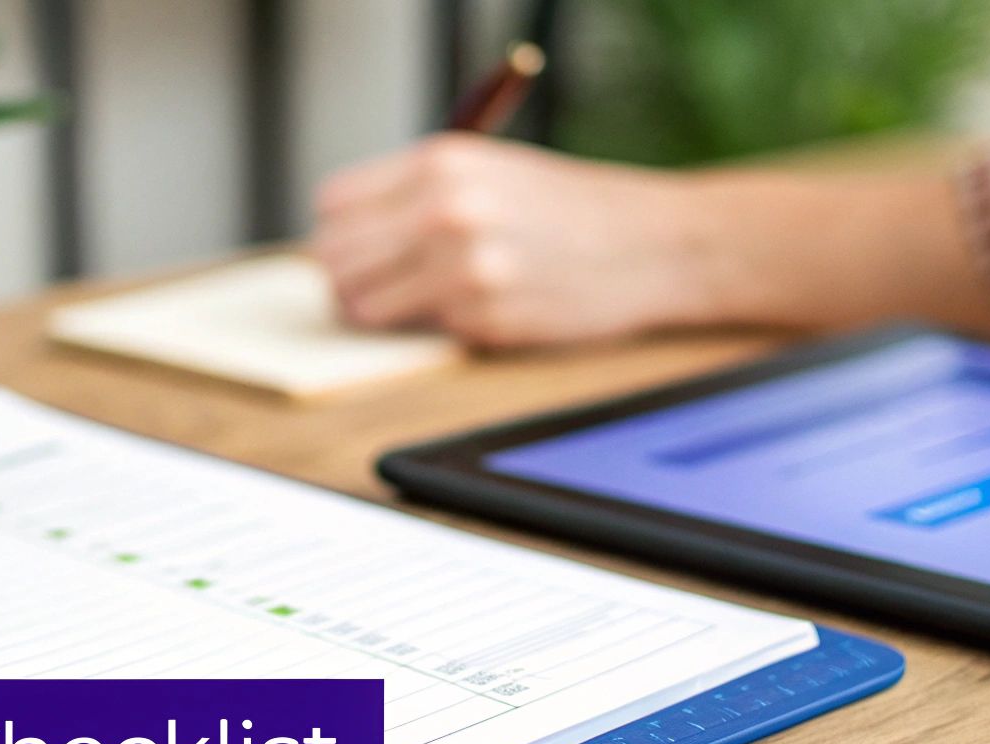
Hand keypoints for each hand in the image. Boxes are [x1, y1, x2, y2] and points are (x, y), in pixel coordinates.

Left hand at [312, 134, 715, 348]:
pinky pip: (422, 334)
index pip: (333, 207)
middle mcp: (444, 210)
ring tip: (428, 301)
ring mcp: (462, 268)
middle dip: (350, 280)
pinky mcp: (483, 319)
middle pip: (334, 259)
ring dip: (384, 313)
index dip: (339, 235)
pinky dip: (441, 329)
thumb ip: (415, 196)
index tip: (358, 252)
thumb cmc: (573, 209)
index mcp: (440, 162)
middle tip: (383, 289)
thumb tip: (341, 243)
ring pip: (363, 307)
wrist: (657, 243)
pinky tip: (486, 309)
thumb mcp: (489, 172)